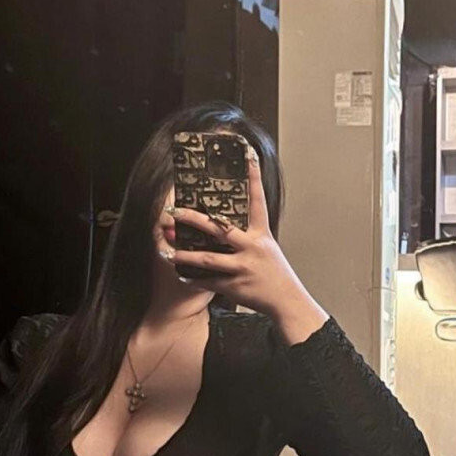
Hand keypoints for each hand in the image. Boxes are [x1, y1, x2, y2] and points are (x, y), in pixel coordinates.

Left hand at [163, 147, 307, 317]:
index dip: (254, 176)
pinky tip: (180, 275)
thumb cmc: (275, 273)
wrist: (287, 301)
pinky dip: (193, 279)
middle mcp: (253, 248)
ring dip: (185, 255)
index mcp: (262, 235)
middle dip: (194, 219)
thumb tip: (221, 223)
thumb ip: (247, 235)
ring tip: (168, 251)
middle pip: (220, 228)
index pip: (257, 201)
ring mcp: (243, 268)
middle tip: (173, 211)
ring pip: (208, 258)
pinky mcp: (236, 286)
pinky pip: (209, 281)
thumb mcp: (267, 248)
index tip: (247, 154)